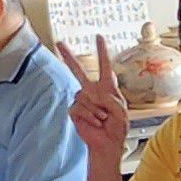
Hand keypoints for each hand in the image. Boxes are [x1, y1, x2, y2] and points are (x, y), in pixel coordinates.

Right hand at [67, 39, 127, 154]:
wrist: (108, 144)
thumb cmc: (117, 128)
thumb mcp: (121, 110)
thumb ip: (110, 98)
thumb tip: (92, 93)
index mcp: (107, 88)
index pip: (105, 66)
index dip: (102, 51)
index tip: (98, 37)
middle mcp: (92, 91)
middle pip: (78, 70)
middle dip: (68, 56)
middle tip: (59, 43)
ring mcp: (82, 100)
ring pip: (85, 96)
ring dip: (97, 110)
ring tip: (103, 119)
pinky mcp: (74, 111)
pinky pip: (79, 108)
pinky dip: (90, 116)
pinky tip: (95, 123)